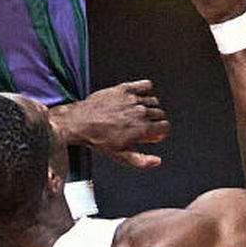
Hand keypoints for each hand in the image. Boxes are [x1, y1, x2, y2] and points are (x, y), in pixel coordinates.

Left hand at [53, 80, 168, 169]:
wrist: (80, 122)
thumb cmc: (98, 139)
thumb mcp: (120, 156)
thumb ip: (142, 161)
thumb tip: (157, 161)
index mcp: (142, 129)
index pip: (165, 127)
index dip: (159, 132)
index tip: (152, 133)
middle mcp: (140, 112)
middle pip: (160, 114)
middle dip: (154, 120)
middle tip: (142, 125)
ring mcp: (132, 99)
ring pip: (153, 101)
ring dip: (149, 107)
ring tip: (137, 113)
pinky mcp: (125, 89)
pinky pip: (145, 85)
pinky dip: (146, 89)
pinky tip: (138, 97)